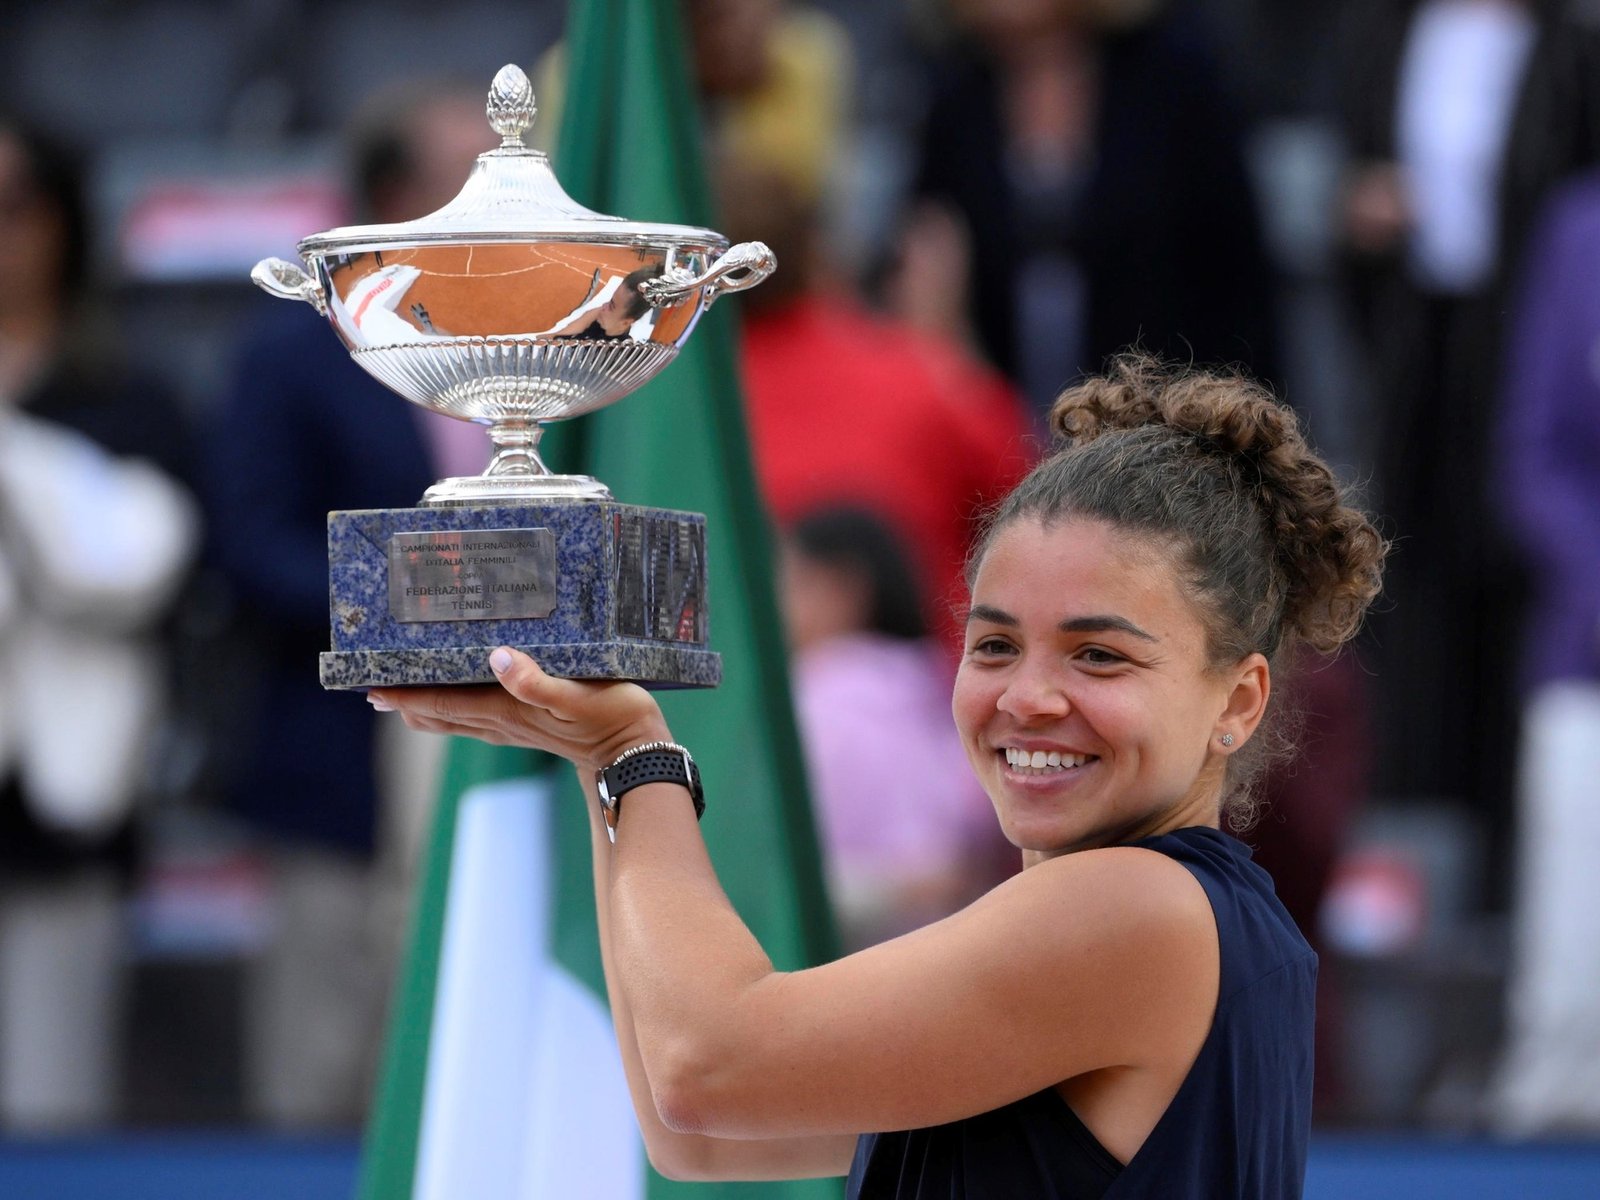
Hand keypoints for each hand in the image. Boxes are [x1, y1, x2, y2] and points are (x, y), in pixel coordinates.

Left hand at [369, 647, 672, 773]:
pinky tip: (452, 698)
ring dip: (423, 707)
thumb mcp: (579, 696)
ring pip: (452, 719)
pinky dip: (451, 709)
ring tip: (398, 694)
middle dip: (404, 701)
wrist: (635, 756)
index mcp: (505, 711)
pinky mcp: (525, 726)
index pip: (441, 703)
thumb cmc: (613, 719)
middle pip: (437, 714)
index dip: (404, 694)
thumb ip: (537, 681)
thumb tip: (498, 658)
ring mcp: (511, 728)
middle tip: (371, 686)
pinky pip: (474, 719)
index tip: (370, 685)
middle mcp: (500, 722)